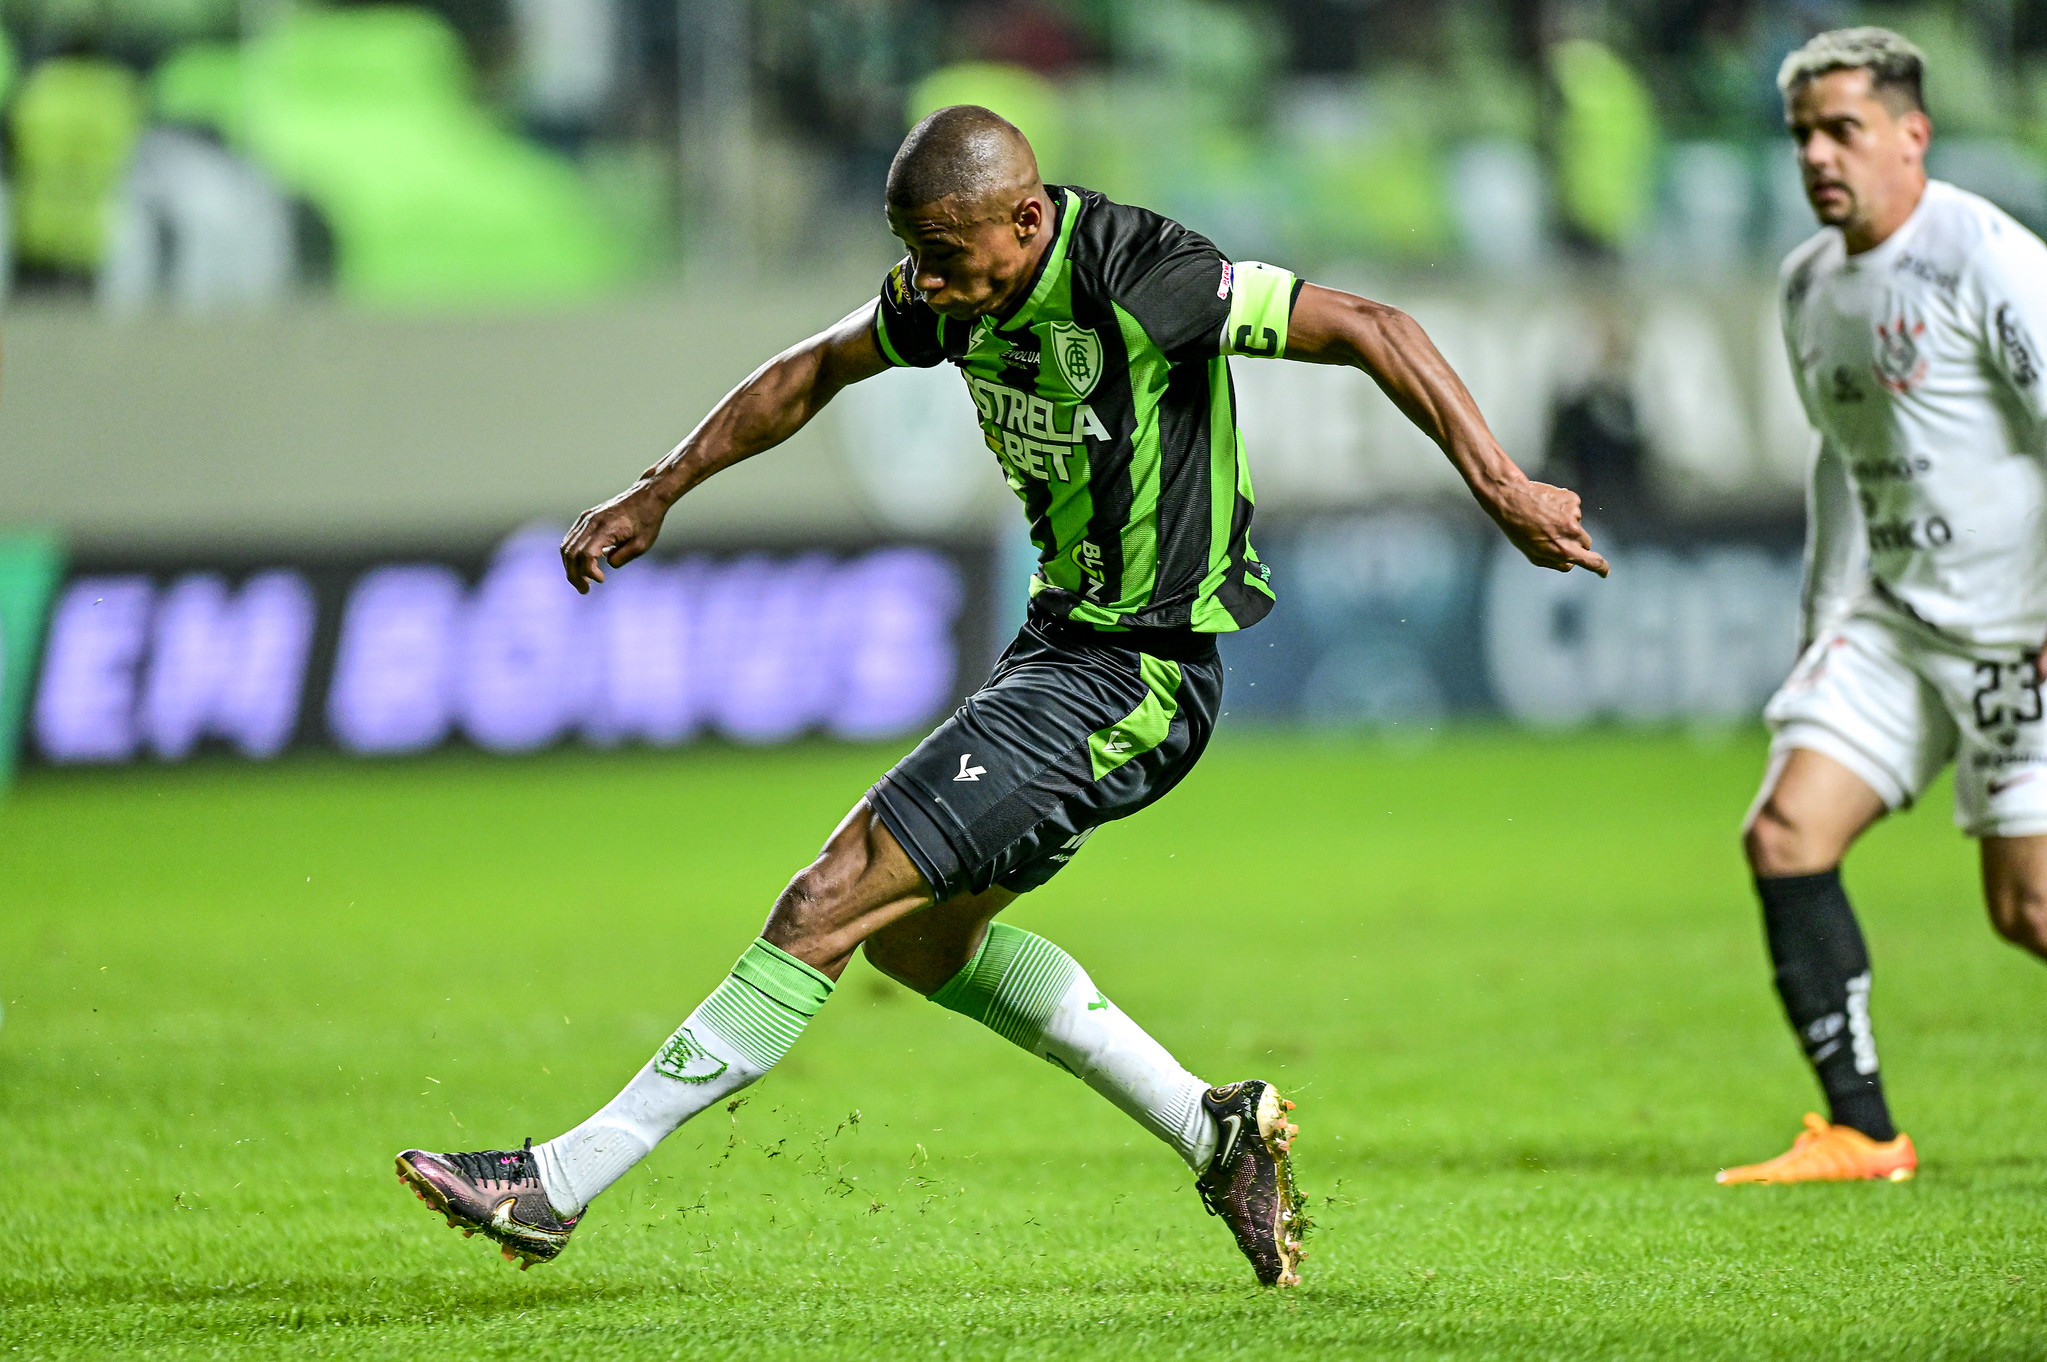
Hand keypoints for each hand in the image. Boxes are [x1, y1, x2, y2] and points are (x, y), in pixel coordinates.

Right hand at [561, 485, 667, 593]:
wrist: (647, 496)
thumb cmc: (647, 520)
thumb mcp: (642, 544)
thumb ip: (622, 557)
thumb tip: (606, 565)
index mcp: (606, 527)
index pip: (586, 554)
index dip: (589, 571)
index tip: (602, 580)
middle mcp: (591, 521)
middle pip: (571, 552)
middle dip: (574, 575)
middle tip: (585, 591)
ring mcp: (586, 519)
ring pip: (567, 547)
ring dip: (570, 567)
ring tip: (583, 583)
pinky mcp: (585, 518)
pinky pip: (571, 540)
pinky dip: (572, 556)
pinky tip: (582, 568)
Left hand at [1485, 478, 1609, 575]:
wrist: (1511, 498)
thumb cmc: (1518, 529)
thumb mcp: (1533, 555)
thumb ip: (1555, 563)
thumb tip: (1571, 564)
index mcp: (1563, 550)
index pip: (1592, 561)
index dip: (1601, 567)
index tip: (1605, 571)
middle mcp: (1572, 533)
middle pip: (1586, 543)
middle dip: (1575, 543)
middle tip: (1553, 535)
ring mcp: (1574, 515)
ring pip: (1577, 524)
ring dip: (1565, 523)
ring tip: (1544, 518)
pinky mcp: (1573, 499)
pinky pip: (1572, 508)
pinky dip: (1563, 508)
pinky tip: (1547, 506)